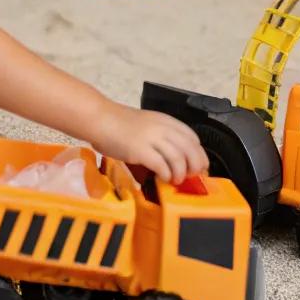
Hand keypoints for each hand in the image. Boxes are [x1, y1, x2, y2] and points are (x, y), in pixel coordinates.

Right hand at [93, 103, 207, 183]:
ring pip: (178, 158)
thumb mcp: (147, 124)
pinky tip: (163, 178)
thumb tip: (175, 156)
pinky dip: (166, 174)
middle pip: (189, 148)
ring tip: (176, 180)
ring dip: (181, 173)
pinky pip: (161, 165)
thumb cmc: (120, 124)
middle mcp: (162, 128)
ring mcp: (151, 138)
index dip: (199, 153)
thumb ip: (161, 135)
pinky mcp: (139, 150)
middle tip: (192, 176)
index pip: (192, 137)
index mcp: (166, 120)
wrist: (100, 119)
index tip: (199, 166)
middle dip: (195, 165)